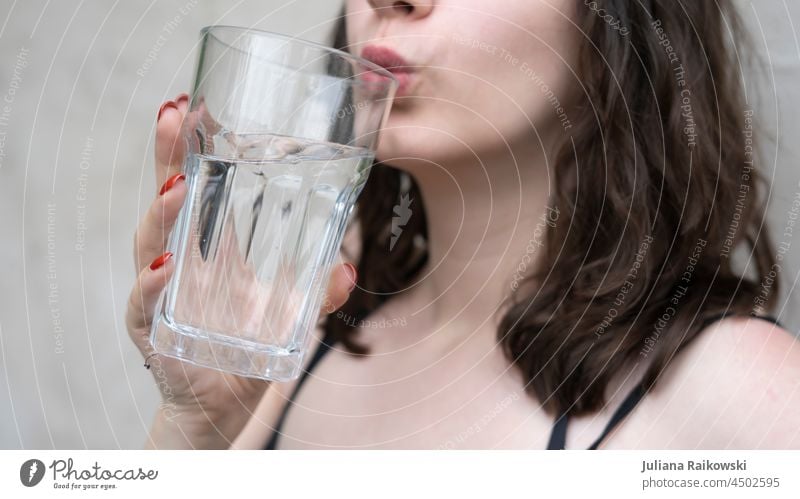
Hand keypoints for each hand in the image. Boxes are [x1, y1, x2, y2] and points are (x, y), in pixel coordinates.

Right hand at [126, 93, 356, 447]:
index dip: (189, 146)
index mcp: (207, 248)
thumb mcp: (288, 312)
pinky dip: (150, 287)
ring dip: (161, 213)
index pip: (194, 185)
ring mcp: (160, 296)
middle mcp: (177, 263)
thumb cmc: (247, 345)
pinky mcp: (154, 334)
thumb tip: (347, 270)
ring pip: (148, 246)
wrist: (225, 404)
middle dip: (166, 156)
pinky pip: (145, 307)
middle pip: (165, 201)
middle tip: (174, 114)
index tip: (192, 102)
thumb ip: (317, 291)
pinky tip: (163, 267)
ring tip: (177, 185)